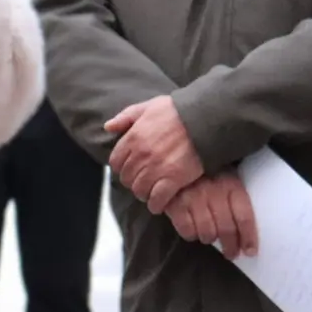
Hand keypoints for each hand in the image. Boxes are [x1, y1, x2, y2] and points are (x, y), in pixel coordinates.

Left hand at [105, 96, 204, 212]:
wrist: (203, 119)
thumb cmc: (177, 111)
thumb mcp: (147, 107)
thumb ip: (126, 117)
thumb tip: (108, 127)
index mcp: (133, 137)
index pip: (116, 162)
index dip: (121, 167)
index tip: (129, 169)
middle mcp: (141, 155)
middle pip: (127, 178)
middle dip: (132, 181)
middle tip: (141, 182)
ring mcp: (156, 168)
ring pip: (140, 190)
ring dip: (143, 194)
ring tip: (150, 193)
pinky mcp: (174, 179)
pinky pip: (158, 199)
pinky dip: (156, 204)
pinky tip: (158, 204)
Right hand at [164, 172, 258, 258]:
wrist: (175, 152)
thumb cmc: (204, 167)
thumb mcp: (224, 172)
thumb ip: (232, 194)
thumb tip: (243, 227)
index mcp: (230, 183)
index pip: (244, 216)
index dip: (248, 237)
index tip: (250, 250)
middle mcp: (213, 191)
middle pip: (226, 228)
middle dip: (230, 245)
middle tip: (231, 252)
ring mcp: (193, 198)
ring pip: (207, 232)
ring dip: (209, 238)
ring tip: (209, 237)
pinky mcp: (174, 203)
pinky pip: (186, 229)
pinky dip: (190, 235)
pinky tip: (192, 231)